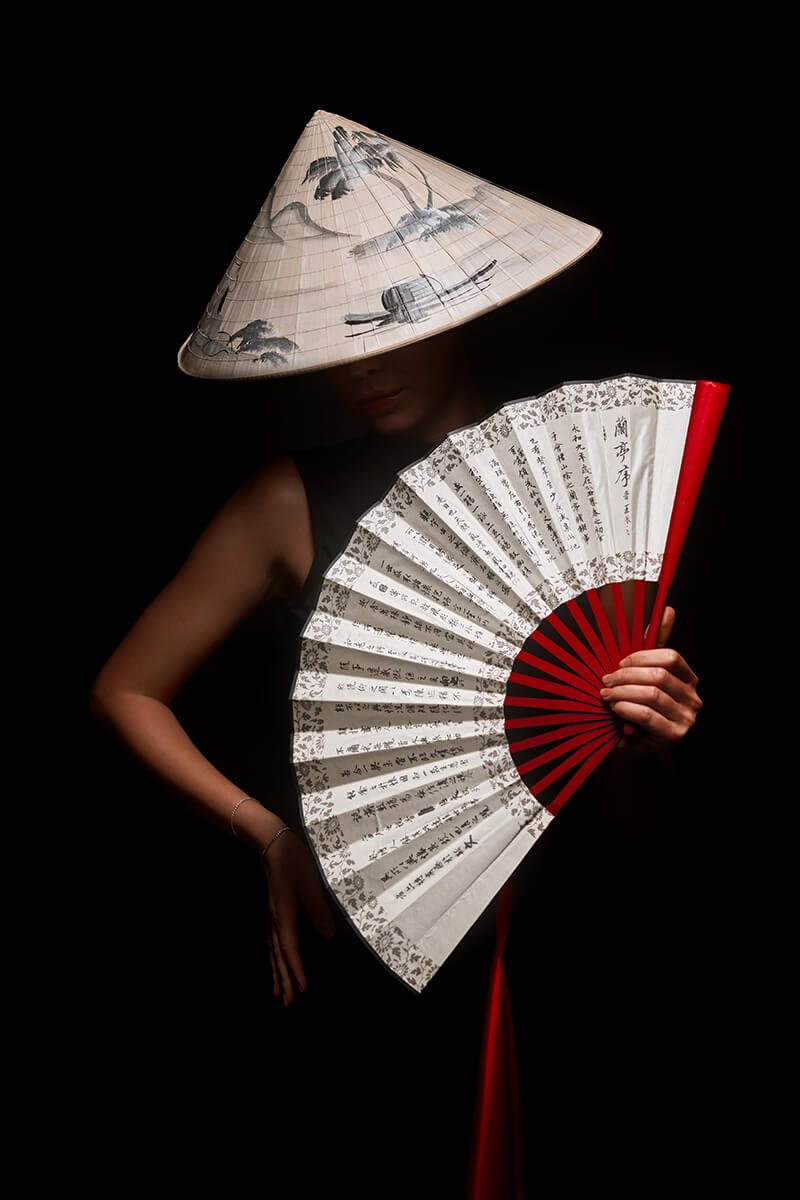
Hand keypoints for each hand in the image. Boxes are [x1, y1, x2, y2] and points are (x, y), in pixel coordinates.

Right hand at [263, 828, 336, 1006]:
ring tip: (277, 992)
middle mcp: (276, 921)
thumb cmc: (293, 862)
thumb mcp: (310, 885)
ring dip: (277, 973)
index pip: (290, 951)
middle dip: (283, 981)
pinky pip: (272, 942)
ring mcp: (272, 916)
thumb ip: (319, 911)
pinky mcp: (273, 911)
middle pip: (278, 957)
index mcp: (285, 917)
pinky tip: (275, 960)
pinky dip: (274, 957)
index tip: (301, 992)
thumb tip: (328, 937)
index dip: (296, 972)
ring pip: (273, 951)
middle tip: (286, 1004)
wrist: (272, 843)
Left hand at [599, 606, 701, 751]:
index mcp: (688, 679)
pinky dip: (625, 708)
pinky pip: (645, 714)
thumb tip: (667, 609)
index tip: (620, 662)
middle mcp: (692, 698)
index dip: (642, 656)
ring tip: (607, 695)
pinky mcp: (672, 736)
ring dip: (622, 692)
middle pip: (659, 675)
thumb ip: (655, 644)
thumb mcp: (646, 676)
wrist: (637, 746)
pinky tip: (615, 709)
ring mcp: (685, 718)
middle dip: (626, 675)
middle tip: (607, 680)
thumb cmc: (640, 707)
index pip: (671, 657)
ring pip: (651, 694)